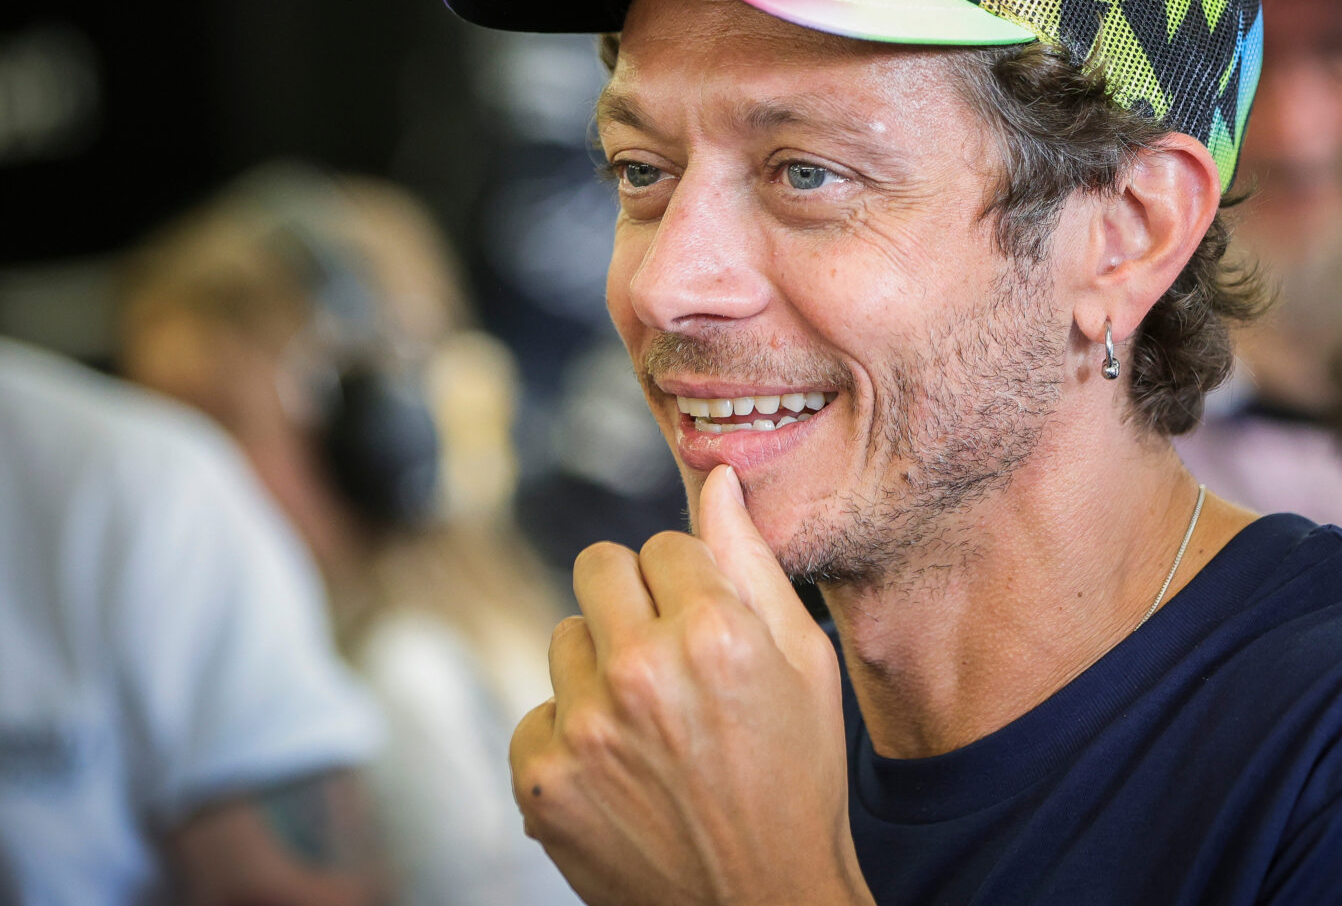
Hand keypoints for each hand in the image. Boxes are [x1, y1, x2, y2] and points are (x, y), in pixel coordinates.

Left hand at [510, 465, 872, 905]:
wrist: (762, 904)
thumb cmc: (798, 780)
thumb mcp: (804, 664)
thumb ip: (751, 563)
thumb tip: (716, 478)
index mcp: (713, 631)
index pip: (663, 543)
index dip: (688, 582)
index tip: (705, 625)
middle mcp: (641, 671)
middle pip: (597, 567)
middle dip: (631, 600)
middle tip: (667, 658)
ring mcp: (584, 729)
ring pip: (565, 639)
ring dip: (600, 669)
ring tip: (651, 726)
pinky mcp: (543, 781)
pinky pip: (537, 714)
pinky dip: (571, 737)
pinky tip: (619, 772)